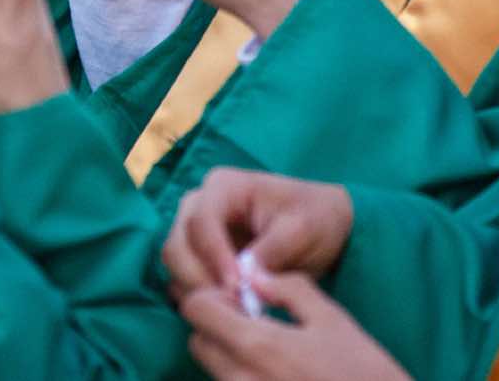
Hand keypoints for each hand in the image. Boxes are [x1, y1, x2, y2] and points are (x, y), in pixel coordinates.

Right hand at [165, 169, 355, 300]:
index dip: (214, 257)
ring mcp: (195, 232)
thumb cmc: (314, 218)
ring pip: (176, 266)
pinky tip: (230, 312)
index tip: (237, 288)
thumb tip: (244, 278)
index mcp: (222, 187)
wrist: (323, 227)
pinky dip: (200, 298)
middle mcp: (199, 205)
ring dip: (197, 292)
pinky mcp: (199, 258)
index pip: (202, 222)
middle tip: (233, 306)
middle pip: (177, 245)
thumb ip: (271, 250)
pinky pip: (183, 280)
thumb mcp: (302, 229)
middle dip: (199, 279)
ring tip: (235, 312)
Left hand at [180, 274, 405, 380]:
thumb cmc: (363, 372)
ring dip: (228, 356)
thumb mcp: (332, 319)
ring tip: (269, 353)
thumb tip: (254, 274)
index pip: (197, 310)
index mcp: (256, 345)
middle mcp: (240, 379)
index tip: (240, 299)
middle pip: (198, 343)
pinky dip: (243, 378)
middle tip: (252, 324)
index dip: (212, 297)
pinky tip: (276, 376)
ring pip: (214, 372)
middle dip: (216, 328)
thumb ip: (288, 288)